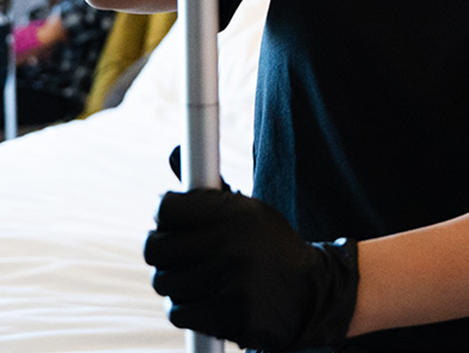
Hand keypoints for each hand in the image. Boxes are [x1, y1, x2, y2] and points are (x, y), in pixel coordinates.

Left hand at [144, 187, 359, 351]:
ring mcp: (232, 282)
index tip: (171, 224)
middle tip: (174, 255)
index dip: (164, 217)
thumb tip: (175, 152)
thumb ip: (207, 188)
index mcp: (235, 211)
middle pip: (155, 247)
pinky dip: (184, 310)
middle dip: (160, 252)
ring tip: (196, 279)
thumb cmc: (270, 247)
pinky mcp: (231, 316)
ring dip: (174, 284)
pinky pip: (179, 312)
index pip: (166, 208)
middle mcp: (232, 243)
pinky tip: (202, 301)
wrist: (313, 295)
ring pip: (164, 282)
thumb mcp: (248, 209)